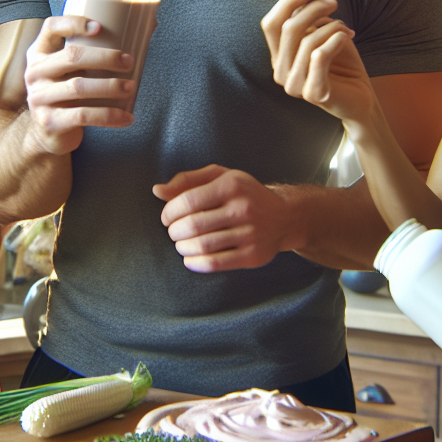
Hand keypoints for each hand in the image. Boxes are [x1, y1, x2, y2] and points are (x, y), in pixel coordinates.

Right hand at [22, 16, 134, 155]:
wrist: (47, 133)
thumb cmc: (68, 92)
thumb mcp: (70, 71)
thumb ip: (93, 52)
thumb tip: (149, 24)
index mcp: (39, 53)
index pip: (51, 27)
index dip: (73, 23)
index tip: (100, 27)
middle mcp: (34, 72)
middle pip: (71, 56)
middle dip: (105, 57)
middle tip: (129, 62)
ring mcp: (39, 98)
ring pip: (79, 87)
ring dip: (110, 86)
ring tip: (131, 87)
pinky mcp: (49, 121)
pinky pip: (83, 116)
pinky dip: (109, 116)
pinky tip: (127, 117)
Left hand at [154, 165, 295, 271]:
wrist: (284, 216)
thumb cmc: (243, 194)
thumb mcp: (219, 177)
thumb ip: (187, 181)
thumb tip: (157, 191)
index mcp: (231, 185)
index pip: (187, 201)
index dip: (169, 212)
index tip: (166, 217)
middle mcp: (243, 208)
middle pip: (193, 226)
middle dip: (174, 232)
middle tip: (173, 232)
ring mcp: (250, 234)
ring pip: (202, 246)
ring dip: (183, 248)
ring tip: (181, 244)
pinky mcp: (253, 255)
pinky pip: (215, 263)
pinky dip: (195, 264)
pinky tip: (190, 259)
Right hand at [261, 0, 375, 123]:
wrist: (361, 99)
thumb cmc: (342, 65)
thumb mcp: (322, 36)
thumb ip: (308, 22)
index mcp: (279, 58)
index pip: (270, 24)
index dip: (286, 2)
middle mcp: (281, 72)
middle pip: (288, 29)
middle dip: (313, 9)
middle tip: (333, 2)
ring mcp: (295, 85)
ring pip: (307, 41)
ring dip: (332, 27)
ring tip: (346, 29)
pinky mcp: (314, 93)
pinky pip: (320, 55)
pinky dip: (336, 39)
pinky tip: (348, 37)